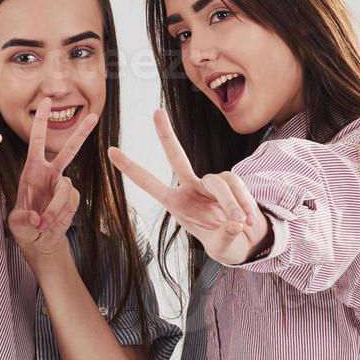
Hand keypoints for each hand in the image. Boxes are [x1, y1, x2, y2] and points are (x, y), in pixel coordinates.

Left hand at [7, 96, 96, 261]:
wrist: (40, 240)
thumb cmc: (24, 227)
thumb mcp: (17, 224)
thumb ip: (24, 220)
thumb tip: (38, 218)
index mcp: (32, 170)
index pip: (37, 141)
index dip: (41, 121)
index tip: (46, 102)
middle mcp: (50, 174)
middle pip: (69, 150)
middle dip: (81, 134)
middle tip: (95, 117)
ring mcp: (64, 186)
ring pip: (65, 189)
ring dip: (54, 208)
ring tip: (43, 224)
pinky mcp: (73, 199)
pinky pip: (70, 203)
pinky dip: (60, 215)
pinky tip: (52, 223)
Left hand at [108, 109, 270, 265]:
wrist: (248, 240)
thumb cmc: (227, 244)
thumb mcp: (222, 247)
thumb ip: (225, 236)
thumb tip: (235, 223)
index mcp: (177, 204)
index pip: (150, 184)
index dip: (131, 169)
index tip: (111, 151)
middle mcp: (191, 188)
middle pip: (177, 157)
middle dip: (166, 135)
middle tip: (156, 112)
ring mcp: (210, 182)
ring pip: (219, 182)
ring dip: (231, 204)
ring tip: (240, 223)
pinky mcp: (230, 180)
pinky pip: (237, 186)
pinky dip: (244, 203)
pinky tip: (248, 220)